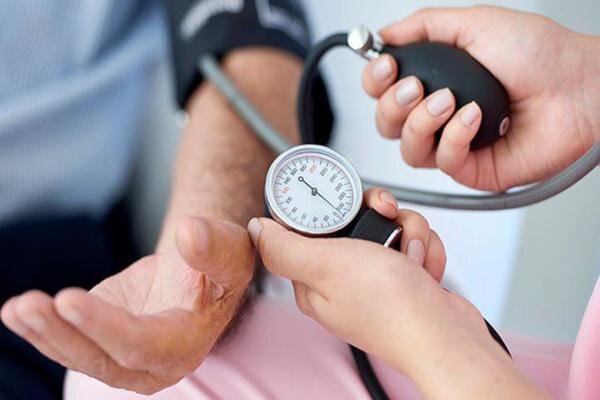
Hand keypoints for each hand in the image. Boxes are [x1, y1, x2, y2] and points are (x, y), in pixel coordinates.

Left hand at [0, 217, 252, 394]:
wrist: (200, 273)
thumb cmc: (218, 264)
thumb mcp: (231, 252)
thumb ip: (214, 247)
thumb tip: (189, 232)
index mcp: (186, 344)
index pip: (141, 344)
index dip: (105, 326)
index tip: (69, 298)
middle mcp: (153, 364)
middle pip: (102, 358)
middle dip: (63, 334)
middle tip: (29, 304)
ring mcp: (123, 357)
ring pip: (79, 355)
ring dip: (44, 333)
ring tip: (18, 307)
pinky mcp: (101, 342)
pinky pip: (68, 343)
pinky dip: (40, 330)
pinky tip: (15, 312)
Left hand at [248, 188, 545, 398]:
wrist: (445, 336)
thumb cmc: (390, 308)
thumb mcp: (326, 266)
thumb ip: (283, 246)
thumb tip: (257, 228)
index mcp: (312, 278)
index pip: (310, 223)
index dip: (332, 204)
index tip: (353, 201)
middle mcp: (341, 278)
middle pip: (354, 218)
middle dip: (380, 215)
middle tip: (390, 221)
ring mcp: (374, 278)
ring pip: (387, 225)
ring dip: (408, 233)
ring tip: (411, 256)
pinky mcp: (402, 277)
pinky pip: (410, 242)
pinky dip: (423, 249)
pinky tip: (423, 268)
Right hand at [362, 6, 599, 190]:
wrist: (578, 88)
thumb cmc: (540, 55)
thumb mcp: (476, 23)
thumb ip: (425, 25)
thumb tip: (385, 34)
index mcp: (435, 80)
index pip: (383, 90)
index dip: (375, 81)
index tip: (387, 66)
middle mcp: (438, 114)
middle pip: (386, 123)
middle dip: (394, 104)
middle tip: (418, 86)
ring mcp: (453, 142)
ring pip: (408, 148)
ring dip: (421, 122)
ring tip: (449, 101)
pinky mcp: (471, 167)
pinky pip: (442, 161)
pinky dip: (454, 137)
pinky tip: (475, 118)